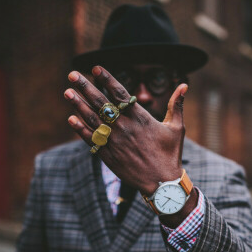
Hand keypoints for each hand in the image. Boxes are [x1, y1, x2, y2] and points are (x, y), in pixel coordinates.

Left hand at [64, 66, 187, 195]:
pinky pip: (92, 139)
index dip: (106, 79)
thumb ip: (177, 105)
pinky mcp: (109, 155)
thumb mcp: (177, 128)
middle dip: (86, 87)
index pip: (119, 93)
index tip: (95, 68)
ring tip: (67, 92)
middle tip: (72, 74)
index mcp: (141, 118)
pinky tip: (71, 118)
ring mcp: (115, 141)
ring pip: (93, 119)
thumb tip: (184, 85)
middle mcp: (125, 127)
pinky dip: (80, 129)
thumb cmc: (171, 154)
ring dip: (78, 105)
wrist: (162, 183)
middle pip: (101, 103)